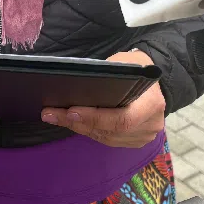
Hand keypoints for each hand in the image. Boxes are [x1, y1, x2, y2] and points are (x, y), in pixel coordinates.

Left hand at [40, 50, 165, 147]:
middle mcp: (151, 125)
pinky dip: (88, 131)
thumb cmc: (137, 66)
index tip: (70, 111)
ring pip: (106, 138)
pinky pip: (108, 140)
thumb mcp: (125, 62)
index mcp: (152, 104)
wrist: (153, 80)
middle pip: (110, 131)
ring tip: (55, 117)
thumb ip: (108, 76)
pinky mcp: (135, 141)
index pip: (122, 119)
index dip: (95, 118)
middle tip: (51, 114)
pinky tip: (71, 122)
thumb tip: (78, 87)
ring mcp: (144, 136)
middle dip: (78, 122)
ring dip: (79, 128)